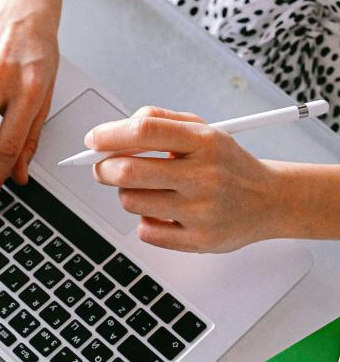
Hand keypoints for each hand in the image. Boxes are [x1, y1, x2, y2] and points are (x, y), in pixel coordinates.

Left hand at [88, 107, 284, 252]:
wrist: (269, 201)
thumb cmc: (226, 164)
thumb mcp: (203, 130)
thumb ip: (160, 121)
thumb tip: (116, 129)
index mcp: (204, 142)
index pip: (144, 130)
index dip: (109, 135)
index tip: (92, 139)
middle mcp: (203, 176)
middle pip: (128, 171)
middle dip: (102, 168)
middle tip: (100, 168)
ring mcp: (201, 211)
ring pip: (130, 201)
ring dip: (126, 194)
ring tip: (145, 189)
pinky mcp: (197, 240)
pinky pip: (145, 231)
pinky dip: (145, 220)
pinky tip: (163, 212)